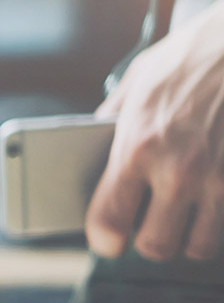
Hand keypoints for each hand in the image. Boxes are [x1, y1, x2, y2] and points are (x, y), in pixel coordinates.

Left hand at [87, 0, 223, 261]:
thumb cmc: (195, 55)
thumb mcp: (141, 80)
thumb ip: (114, 119)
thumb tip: (92, 146)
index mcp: (139, 148)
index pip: (109, 222)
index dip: (104, 240)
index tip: (107, 240)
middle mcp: (180, 171)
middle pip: (156, 247)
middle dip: (150, 239)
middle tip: (151, 224)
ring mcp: (222, 180)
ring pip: (199, 245)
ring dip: (190, 235)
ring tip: (186, 215)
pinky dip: (221, 219)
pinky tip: (215, 198)